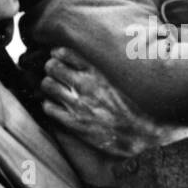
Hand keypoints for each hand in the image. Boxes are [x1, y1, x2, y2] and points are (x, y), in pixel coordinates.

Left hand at [40, 47, 187, 159]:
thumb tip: (82, 62)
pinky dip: (49, 105)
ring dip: (49, 86)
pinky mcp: (73, 122)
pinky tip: (56, 106)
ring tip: (55, 89)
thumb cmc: (131, 107)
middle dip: (51, 69)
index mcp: (97, 73)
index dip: (57, 54)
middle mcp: (85, 85)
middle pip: (52, 67)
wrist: (140, 133)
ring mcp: (77, 104)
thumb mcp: (116, 81)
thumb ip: (98, 71)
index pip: (65, 53)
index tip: (58, 58)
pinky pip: (48, 107)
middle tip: (55, 74)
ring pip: (47, 85)